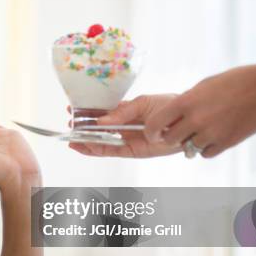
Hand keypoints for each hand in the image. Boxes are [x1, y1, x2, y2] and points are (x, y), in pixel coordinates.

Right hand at [68, 95, 182, 157]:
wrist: (185, 122)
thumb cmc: (168, 107)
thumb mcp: (142, 103)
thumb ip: (122, 112)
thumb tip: (102, 120)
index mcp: (124, 111)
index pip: (100, 112)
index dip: (86, 111)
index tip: (71, 109)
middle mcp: (122, 126)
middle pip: (97, 128)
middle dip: (82, 127)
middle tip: (70, 125)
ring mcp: (125, 139)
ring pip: (100, 141)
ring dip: (85, 141)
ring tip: (72, 139)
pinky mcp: (130, 151)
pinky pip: (109, 152)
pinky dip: (95, 150)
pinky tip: (83, 147)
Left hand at [145, 57, 255, 157]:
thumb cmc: (236, 82)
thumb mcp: (203, 86)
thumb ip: (185, 102)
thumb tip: (171, 115)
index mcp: (186, 102)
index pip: (155, 124)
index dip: (151, 131)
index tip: (153, 133)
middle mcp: (195, 120)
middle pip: (169, 139)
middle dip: (171, 136)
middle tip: (179, 130)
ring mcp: (211, 133)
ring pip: (188, 148)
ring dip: (191, 141)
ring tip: (203, 128)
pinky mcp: (225, 144)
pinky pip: (205, 153)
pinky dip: (206, 148)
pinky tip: (214, 135)